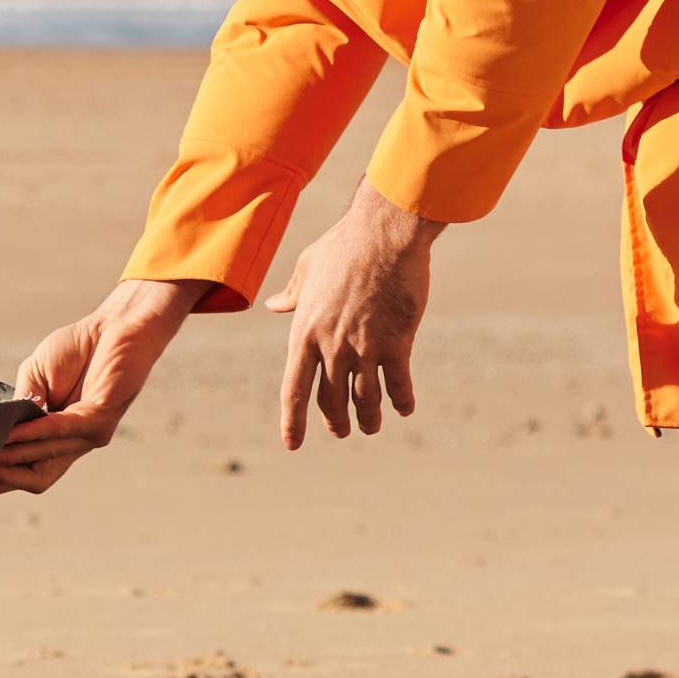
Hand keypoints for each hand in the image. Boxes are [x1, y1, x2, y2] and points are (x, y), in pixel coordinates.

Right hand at [0, 279, 202, 495]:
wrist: (115, 327)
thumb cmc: (77, 351)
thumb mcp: (34, 379)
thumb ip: (20, 405)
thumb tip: (1, 433)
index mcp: (55, 438)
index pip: (26, 471)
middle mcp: (73, 444)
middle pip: (35, 479)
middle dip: (3, 476)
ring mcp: (88, 436)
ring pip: (45, 459)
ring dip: (14, 453)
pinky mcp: (100, 419)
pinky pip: (61, 430)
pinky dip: (35, 431)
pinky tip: (15, 429)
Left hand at [267, 185, 438, 450]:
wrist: (384, 233)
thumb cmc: (345, 244)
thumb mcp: (308, 267)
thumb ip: (293, 294)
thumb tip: (274, 306)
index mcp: (305, 331)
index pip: (294, 389)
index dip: (294, 421)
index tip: (293, 444)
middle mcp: (331, 346)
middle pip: (330, 400)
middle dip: (335, 422)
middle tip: (342, 431)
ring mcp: (364, 347)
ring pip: (365, 399)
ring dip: (368, 418)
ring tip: (372, 426)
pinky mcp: (396, 342)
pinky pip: (397, 384)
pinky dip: (401, 400)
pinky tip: (404, 408)